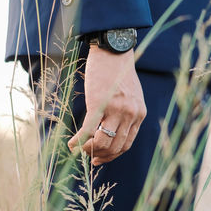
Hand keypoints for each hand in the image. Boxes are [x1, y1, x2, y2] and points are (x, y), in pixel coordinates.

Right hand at [67, 46, 146, 165]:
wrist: (113, 51)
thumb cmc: (119, 72)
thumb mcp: (132, 96)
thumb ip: (128, 113)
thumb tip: (112, 130)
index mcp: (139, 114)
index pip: (126, 144)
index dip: (112, 155)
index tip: (100, 158)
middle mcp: (131, 115)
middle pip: (115, 147)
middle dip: (100, 155)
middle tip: (89, 157)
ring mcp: (116, 110)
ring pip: (102, 142)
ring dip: (89, 150)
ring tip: (80, 148)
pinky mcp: (99, 104)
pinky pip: (88, 131)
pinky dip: (78, 141)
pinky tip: (71, 144)